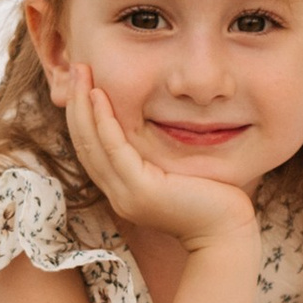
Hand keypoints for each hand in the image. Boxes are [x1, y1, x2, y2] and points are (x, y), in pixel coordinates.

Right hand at [64, 72, 257, 251]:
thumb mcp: (177, 170)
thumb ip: (160, 152)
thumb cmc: (213, 200)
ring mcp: (126, 194)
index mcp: (123, 189)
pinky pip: (114, 149)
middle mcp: (118, 193)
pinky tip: (99, 96)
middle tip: (75, 68)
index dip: (82, 115)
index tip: (82, 83)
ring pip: (91, 144)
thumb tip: (161, 120)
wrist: (227, 233)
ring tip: (80, 73)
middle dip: (76, 104)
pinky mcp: (141, 190)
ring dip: (82, 105)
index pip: (91, 149)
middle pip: (84, 143)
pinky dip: (104, 121)